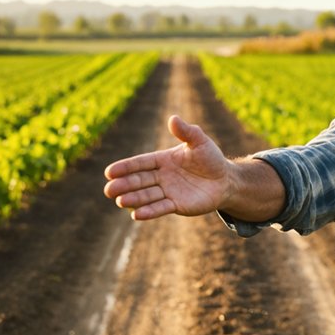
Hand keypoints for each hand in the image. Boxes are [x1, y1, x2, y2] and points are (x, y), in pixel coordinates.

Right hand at [104, 115, 229, 219]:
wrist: (225, 180)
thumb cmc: (210, 159)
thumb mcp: (200, 142)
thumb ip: (186, 132)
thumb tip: (173, 119)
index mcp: (162, 160)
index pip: (140, 163)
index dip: (125, 167)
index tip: (110, 172)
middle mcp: (161, 177)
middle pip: (139, 181)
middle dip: (124, 185)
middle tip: (109, 190)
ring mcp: (168, 191)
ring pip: (147, 195)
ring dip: (133, 199)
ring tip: (120, 201)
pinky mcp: (177, 205)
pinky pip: (161, 208)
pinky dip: (149, 211)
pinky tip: (136, 215)